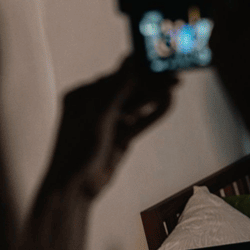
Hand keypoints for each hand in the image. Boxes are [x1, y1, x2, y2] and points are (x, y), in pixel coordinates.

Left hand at [47, 57, 176, 195]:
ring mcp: (110, 121)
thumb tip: (132, 61)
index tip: (159, 61)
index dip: (140, 68)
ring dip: (155, 95)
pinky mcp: (121, 136)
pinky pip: (141, 120)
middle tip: (175, 75)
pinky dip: (154, 112)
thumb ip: (118, 88)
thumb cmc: (77, 151)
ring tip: (175, 85)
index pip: (117, 76)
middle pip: (130, 89)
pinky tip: (168, 102)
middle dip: (152, 82)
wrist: (74, 188)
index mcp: (83, 95)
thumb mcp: (99, 114)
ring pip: (137, 104)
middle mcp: (96, 105)